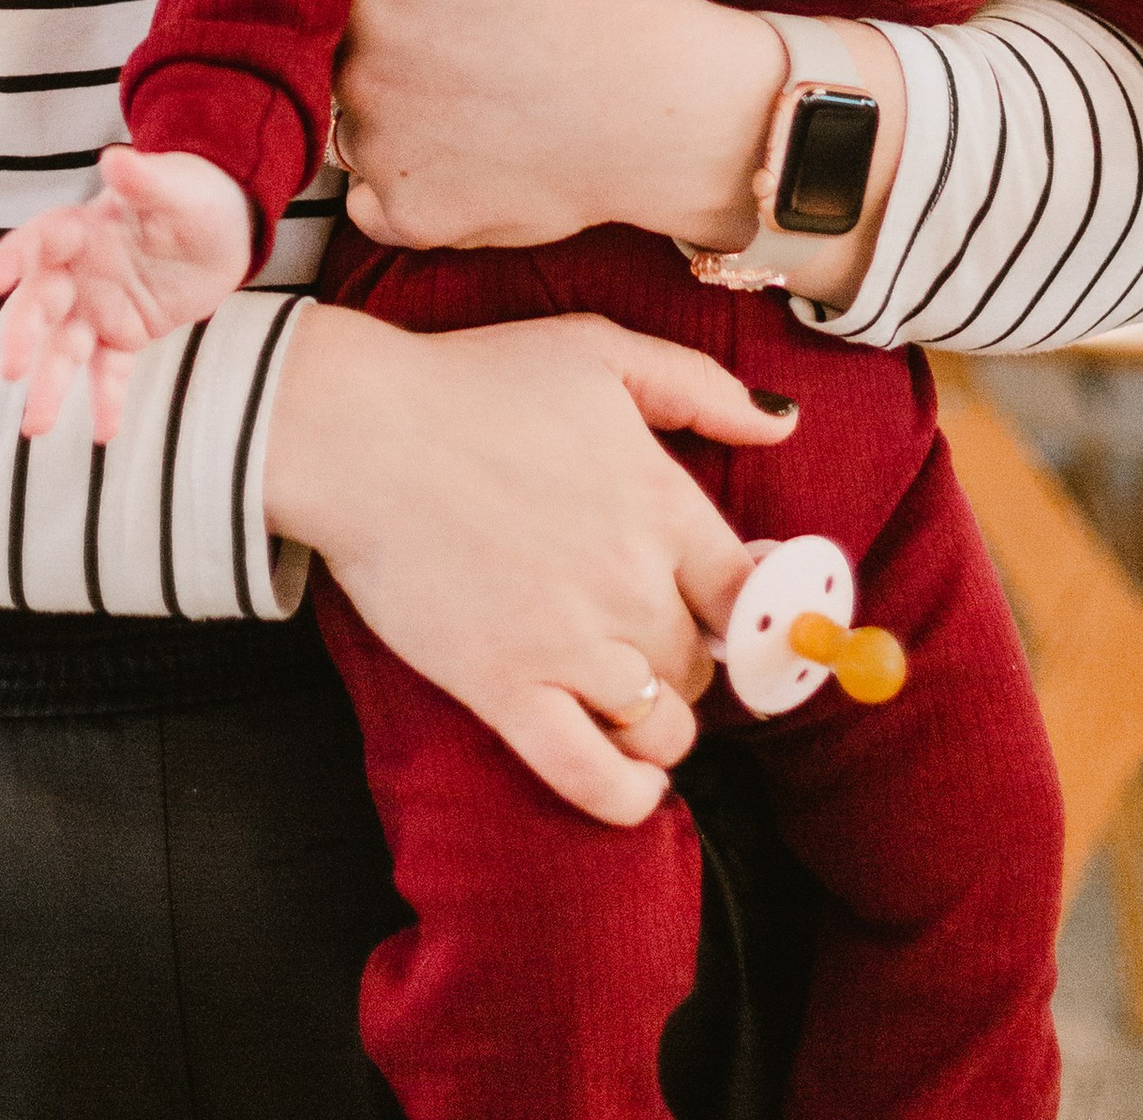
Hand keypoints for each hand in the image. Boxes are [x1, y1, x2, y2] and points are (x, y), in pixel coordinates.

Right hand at [0, 146, 250, 438]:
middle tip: (12, 370)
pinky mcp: (126, 334)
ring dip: (50, 385)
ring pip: (66, 348)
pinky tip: (104, 432)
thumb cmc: (196, 194)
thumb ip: (144, 179)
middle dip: (22, 335)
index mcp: (84, 228)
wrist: (227, 225)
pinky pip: (110, 371)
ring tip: (36, 428)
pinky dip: (106, 400)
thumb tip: (114, 159)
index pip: (39, 241)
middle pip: (41, 304)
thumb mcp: (177, 186)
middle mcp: (81, 271)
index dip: (14, 259)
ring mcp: (100, 306)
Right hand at [265, 300, 797, 824]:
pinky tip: (629, 777)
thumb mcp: (598, 350)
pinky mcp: (508, 691)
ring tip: (627, 694)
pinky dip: (625, 793)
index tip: (721, 610)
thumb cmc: (474, 382)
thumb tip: (783, 420)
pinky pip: (594, 777)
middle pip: (706, 662)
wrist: (359, 432)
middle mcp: (632, 582)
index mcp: (662, 502)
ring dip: (659, 721)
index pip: (751, 594)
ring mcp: (572, 644)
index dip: (745, 611)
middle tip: (645, 633)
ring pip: (664, 725)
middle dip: (688, 656)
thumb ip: (700, 386)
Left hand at [335, 0, 785, 252]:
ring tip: (462, 89)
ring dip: (383, 114)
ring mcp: (381, 159)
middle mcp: (352, 83)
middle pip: (335, 57)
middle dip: (376, 47)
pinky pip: (374, 199)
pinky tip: (463, 149)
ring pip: (347, 128)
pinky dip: (403, 182)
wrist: (667, 112)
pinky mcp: (415, 220)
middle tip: (460, 36)